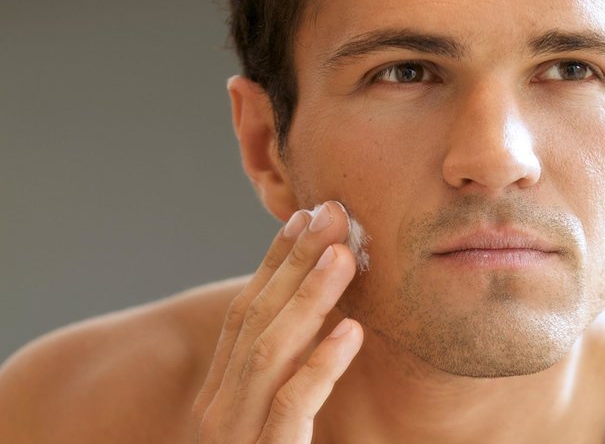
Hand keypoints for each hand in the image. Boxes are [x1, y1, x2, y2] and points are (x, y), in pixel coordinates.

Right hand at [191, 201, 363, 442]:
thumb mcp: (273, 421)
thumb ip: (285, 376)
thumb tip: (314, 315)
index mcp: (220, 394)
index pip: (244, 314)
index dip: (273, 262)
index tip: (303, 219)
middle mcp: (219, 410)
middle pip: (256, 319)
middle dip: (295, 262)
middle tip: (332, 215)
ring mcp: (237, 437)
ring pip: (271, 351)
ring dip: (308, 297)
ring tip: (344, 256)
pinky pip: (292, 405)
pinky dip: (321, 364)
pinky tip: (352, 330)